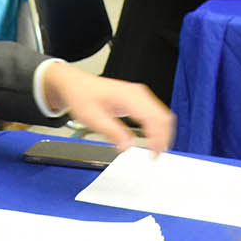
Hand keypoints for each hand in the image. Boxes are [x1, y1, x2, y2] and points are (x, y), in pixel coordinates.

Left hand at [39, 62, 175, 153]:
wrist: (76, 85)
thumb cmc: (82, 97)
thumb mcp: (93, 119)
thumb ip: (112, 133)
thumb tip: (128, 147)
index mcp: (129, 97)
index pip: (152, 119)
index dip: (157, 139)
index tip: (153, 155)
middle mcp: (138, 94)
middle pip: (163, 117)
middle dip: (164, 138)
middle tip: (156, 156)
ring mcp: (140, 95)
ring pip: (162, 115)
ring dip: (163, 133)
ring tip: (156, 150)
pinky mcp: (139, 99)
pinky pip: (155, 113)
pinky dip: (158, 127)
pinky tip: (153, 138)